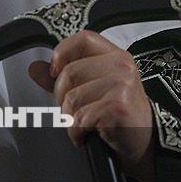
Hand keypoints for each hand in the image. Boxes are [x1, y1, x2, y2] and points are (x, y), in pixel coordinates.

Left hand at [28, 30, 154, 181]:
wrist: (145, 143)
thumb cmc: (119, 115)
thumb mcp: (93, 89)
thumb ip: (62, 77)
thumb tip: (36, 68)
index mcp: (116, 55)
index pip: (82, 39)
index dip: (62, 53)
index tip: (55, 72)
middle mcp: (121, 66)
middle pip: (69, 72)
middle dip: (61, 97)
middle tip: (74, 110)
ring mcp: (122, 85)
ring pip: (72, 98)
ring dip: (69, 119)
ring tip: (83, 124)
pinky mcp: (118, 107)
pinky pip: (80, 117)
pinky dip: (77, 132)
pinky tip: (87, 134)